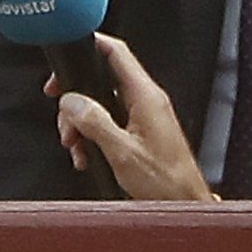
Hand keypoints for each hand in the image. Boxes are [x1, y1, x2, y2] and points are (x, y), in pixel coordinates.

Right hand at [53, 31, 211, 200]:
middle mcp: (147, 101)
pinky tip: (88, 155)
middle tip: (64, 119)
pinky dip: (92, 135)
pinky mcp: (141, 130)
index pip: (115, 52)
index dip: (89, 44)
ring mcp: (145, 115)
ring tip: (76, 146)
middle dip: (75, 100)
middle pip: (100, 79)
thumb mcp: (122, 152)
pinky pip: (108, 121)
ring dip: (81, 123)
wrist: (186, 207)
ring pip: (100, 103)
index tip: (66, 54)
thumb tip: (71, 101)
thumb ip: (94, 121)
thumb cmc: (166, 184)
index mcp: (146, 96)